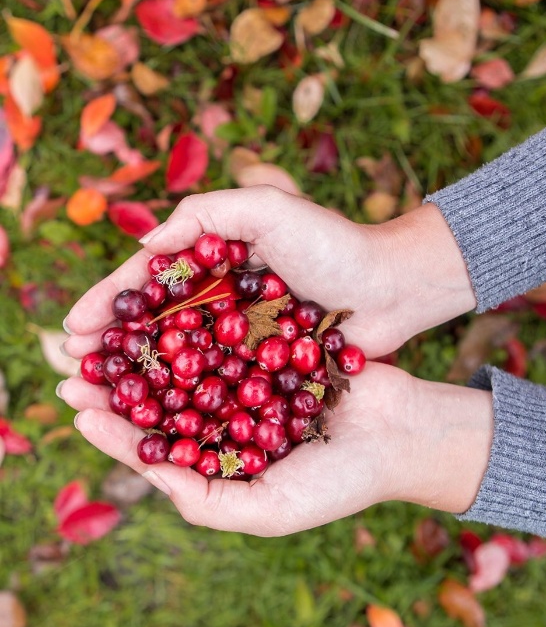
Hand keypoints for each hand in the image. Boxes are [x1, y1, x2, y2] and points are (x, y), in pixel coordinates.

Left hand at [58, 362, 492, 534]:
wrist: (401, 434)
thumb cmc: (340, 481)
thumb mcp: (268, 510)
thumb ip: (206, 503)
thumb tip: (148, 474)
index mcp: (225, 466)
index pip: (160, 452)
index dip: (117, 434)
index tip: (80, 410)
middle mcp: (233, 424)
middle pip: (166, 404)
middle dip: (122, 386)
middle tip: (76, 365)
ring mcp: (252, 385)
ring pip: (190, 366)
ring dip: (150, 351)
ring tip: (111, 331)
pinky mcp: (273, 352)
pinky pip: (229, 337)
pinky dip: (199, 325)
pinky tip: (171, 308)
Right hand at [62, 186, 475, 359]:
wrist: (391, 288)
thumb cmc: (335, 245)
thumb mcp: (271, 209)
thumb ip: (207, 214)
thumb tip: (146, 244)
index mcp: (216, 260)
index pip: (150, 281)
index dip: (111, 302)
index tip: (76, 327)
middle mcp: (223, 300)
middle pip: (156, 325)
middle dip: (113, 346)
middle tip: (72, 371)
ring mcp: (243, 335)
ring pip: (181, 358)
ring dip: (141, 378)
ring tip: (101, 399)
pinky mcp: (267, 365)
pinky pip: (219, 382)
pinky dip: (190, 396)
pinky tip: (161, 417)